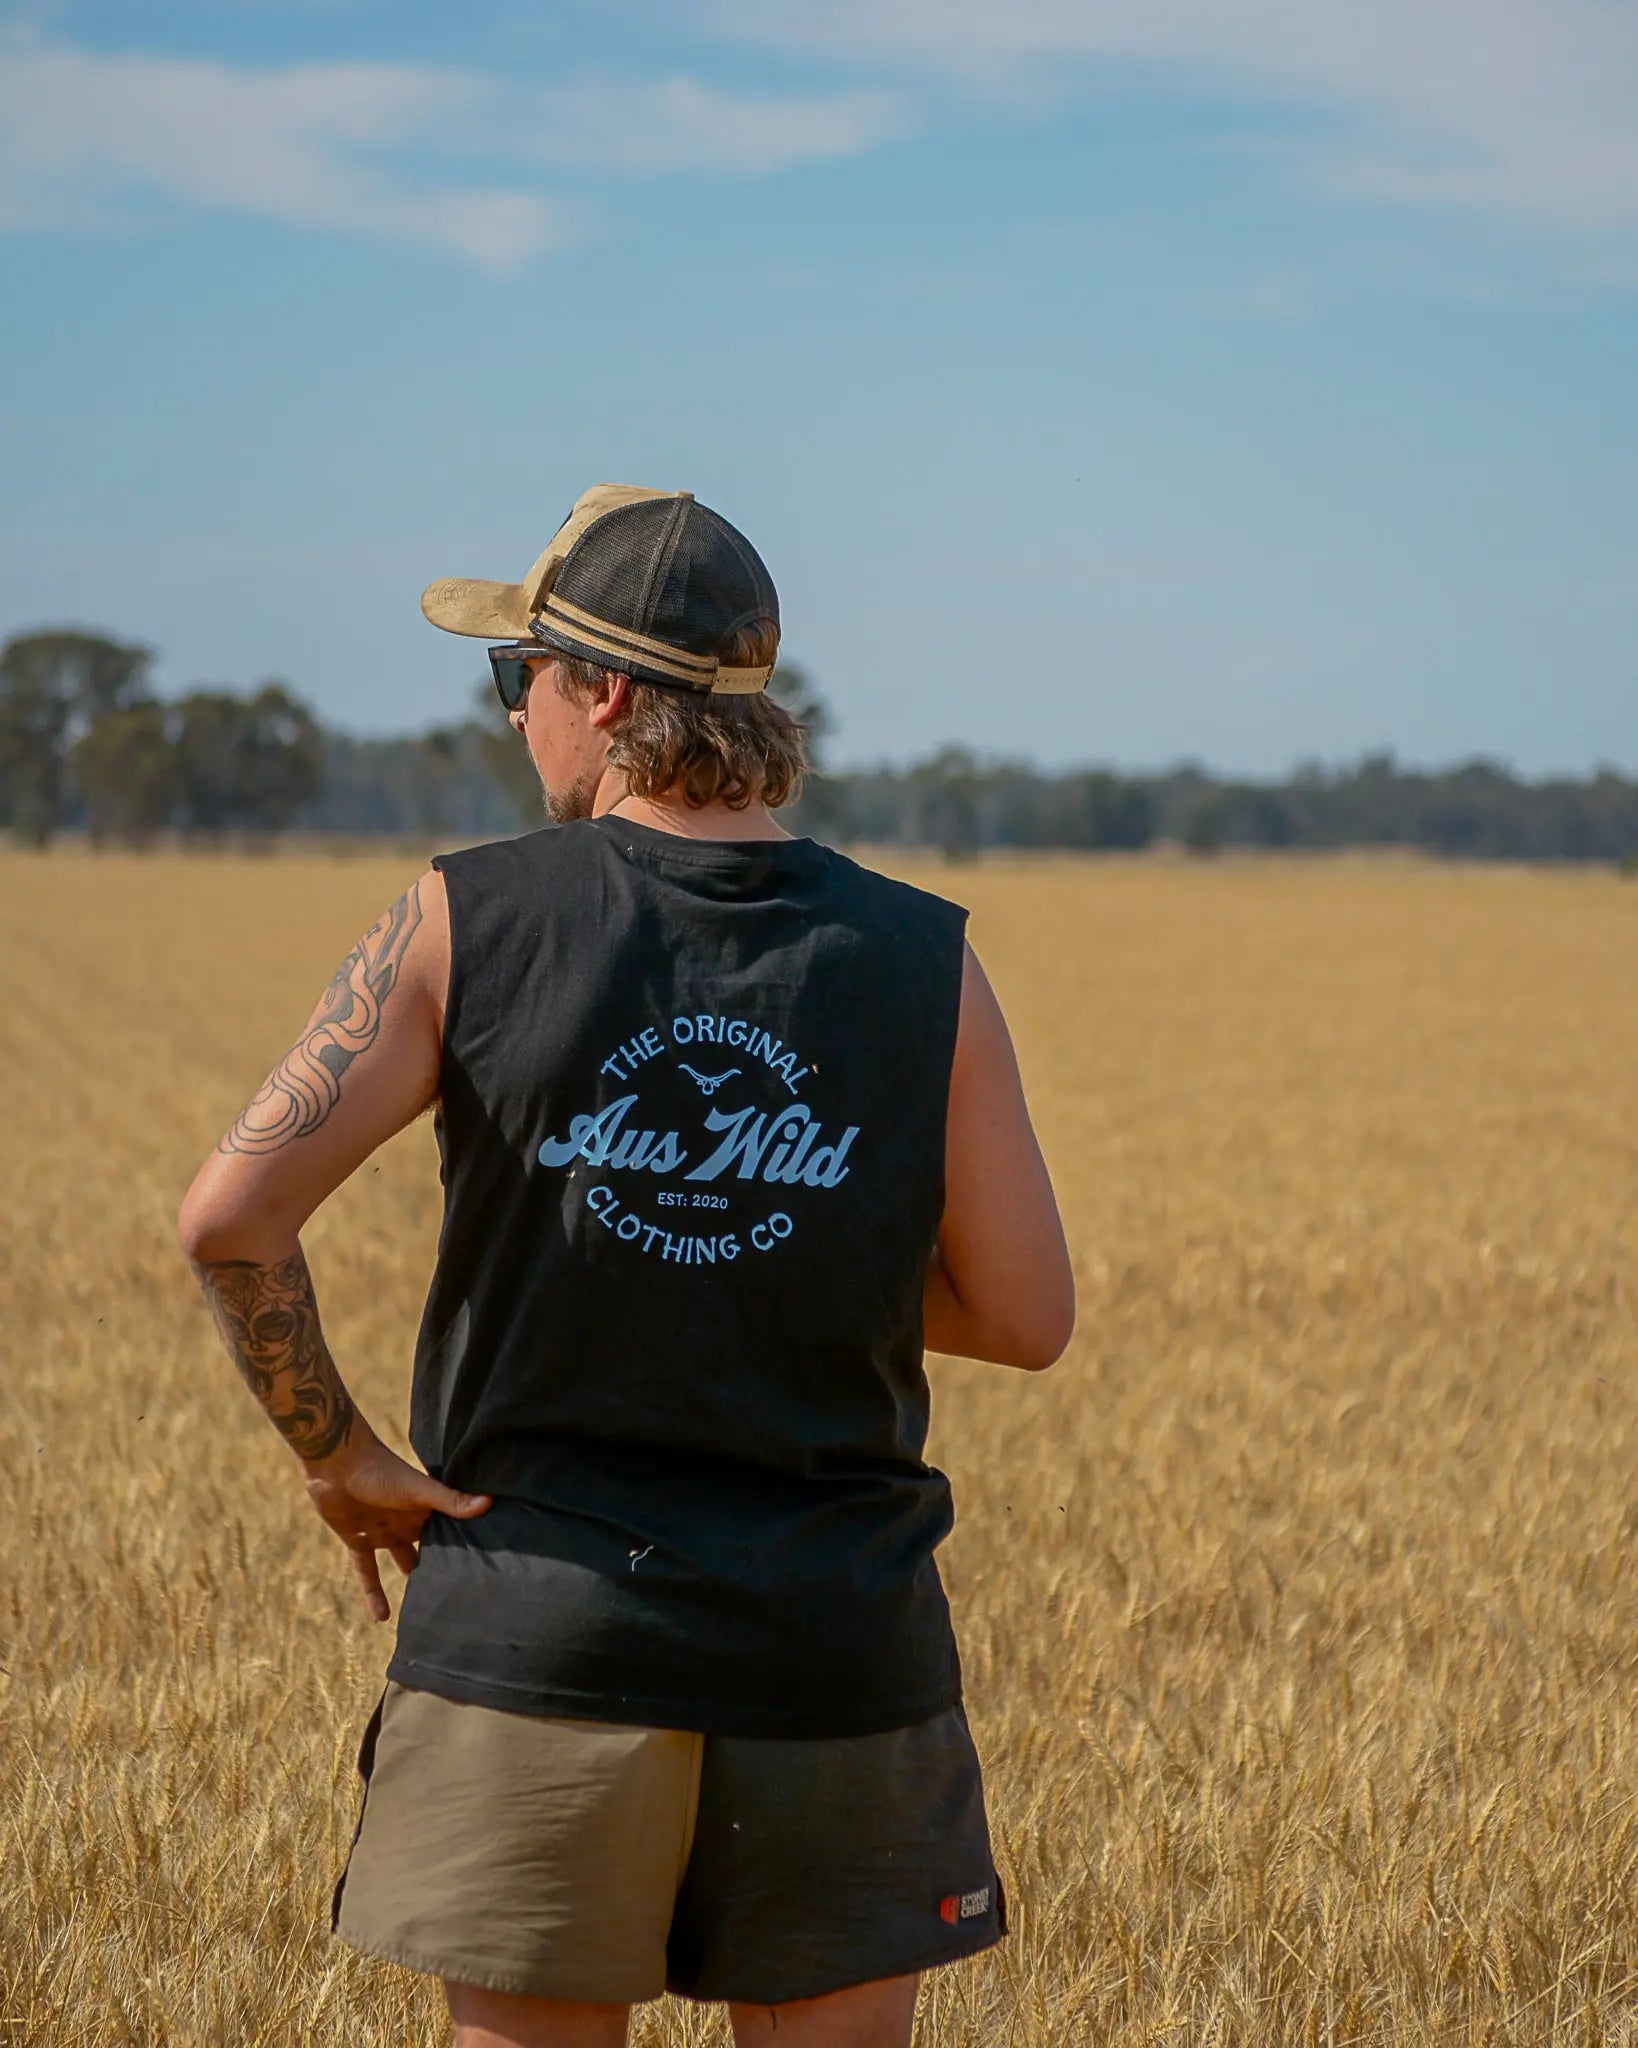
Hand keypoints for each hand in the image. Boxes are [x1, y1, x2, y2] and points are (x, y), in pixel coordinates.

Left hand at [300, 1422, 491, 1621]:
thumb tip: (489, 1502)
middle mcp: (407, 1520)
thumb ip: (450, 1500)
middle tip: (461, 1594)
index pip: (449, 1529)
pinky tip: (382, 1619)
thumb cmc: (381, 1469)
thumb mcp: (418, 1489)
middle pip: (428, 1547)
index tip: (485, 1567)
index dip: (465, 1545)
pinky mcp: (358, 1541)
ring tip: (429, 1607)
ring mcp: (382, 1532)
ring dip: (412, 1581)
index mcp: (425, 1506)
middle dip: (442, 1566)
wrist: (336, 1464)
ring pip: (402, 1561)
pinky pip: (368, 1572)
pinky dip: (374, 1593)